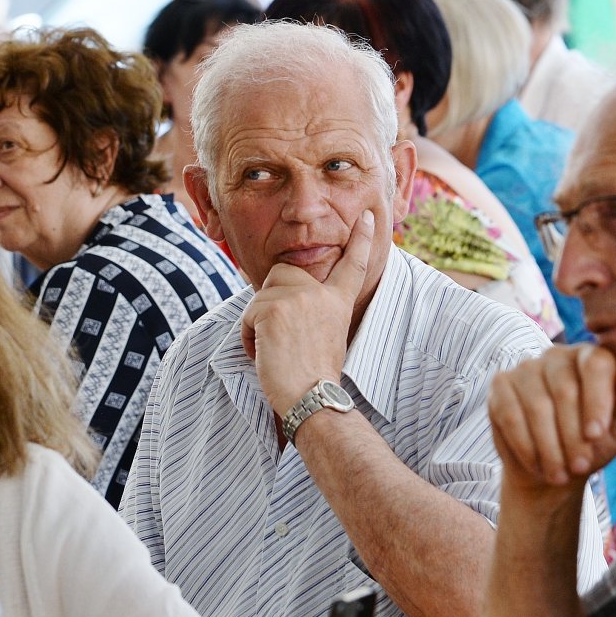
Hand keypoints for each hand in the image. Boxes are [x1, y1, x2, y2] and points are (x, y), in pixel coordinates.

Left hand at [241, 210, 376, 415]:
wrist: (310, 398)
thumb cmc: (314, 377)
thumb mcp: (327, 336)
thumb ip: (316, 311)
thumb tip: (290, 301)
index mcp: (337, 302)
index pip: (353, 265)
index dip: (362, 240)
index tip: (367, 218)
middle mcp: (320, 294)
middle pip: (282, 272)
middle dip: (271, 298)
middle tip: (280, 334)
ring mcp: (297, 298)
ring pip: (260, 296)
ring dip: (258, 324)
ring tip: (274, 350)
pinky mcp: (273, 308)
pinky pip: (248, 315)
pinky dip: (249, 338)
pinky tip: (265, 354)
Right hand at [490, 344, 615, 493]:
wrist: (554, 469)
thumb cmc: (592, 444)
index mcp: (592, 357)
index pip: (596, 365)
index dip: (597, 401)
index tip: (596, 436)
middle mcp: (557, 354)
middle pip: (564, 389)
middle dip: (572, 434)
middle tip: (580, 465)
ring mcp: (526, 367)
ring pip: (537, 405)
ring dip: (549, 446)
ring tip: (560, 472)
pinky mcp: (501, 385)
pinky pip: (511, 414)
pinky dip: (525, 445)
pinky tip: (537, 463)